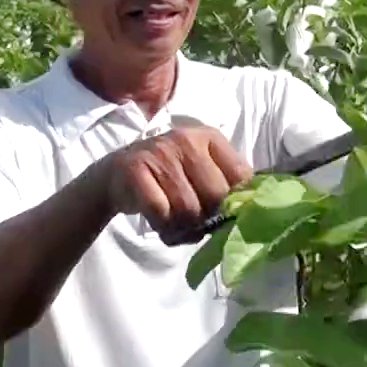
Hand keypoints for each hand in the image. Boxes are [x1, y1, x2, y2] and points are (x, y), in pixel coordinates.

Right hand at [105, 126, 253, 244]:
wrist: (117, 174)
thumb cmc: (169, 176)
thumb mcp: (200, 170)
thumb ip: (226, 185)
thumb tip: (249, 214)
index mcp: (210, 137)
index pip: (241, 176)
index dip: (238, 203)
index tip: (227, 214)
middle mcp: (186, 139)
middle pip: (215, 196)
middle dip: (208, 218)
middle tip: (197, 224)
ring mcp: (160, 152)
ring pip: (188, 209)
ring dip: (184, 228)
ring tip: (178, 225)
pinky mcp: (136, 170)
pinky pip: (161, 213)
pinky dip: (164, 227)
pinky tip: (162, 224)